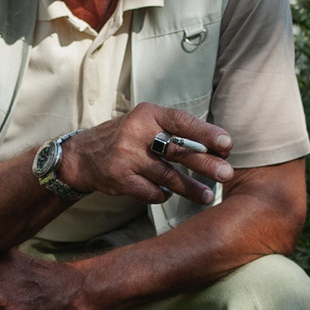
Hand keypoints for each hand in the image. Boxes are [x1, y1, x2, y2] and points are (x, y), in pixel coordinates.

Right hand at [55, 103, 236, 205]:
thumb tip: (218, 149)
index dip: (206, 133)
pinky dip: (162, 195)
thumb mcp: (147, 124)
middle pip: (177, 150)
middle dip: (205, 163)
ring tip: (207, 196)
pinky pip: (151, 192)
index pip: (181, 122)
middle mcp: (136, 132)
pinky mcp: (119, 178)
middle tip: (226, 173)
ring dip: (190, 188)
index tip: (227, 144)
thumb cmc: (127, 138)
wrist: (83, 155)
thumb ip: (176, 132)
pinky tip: (168, 194)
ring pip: (167, 176)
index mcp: (148, 114)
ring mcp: (126, 156)